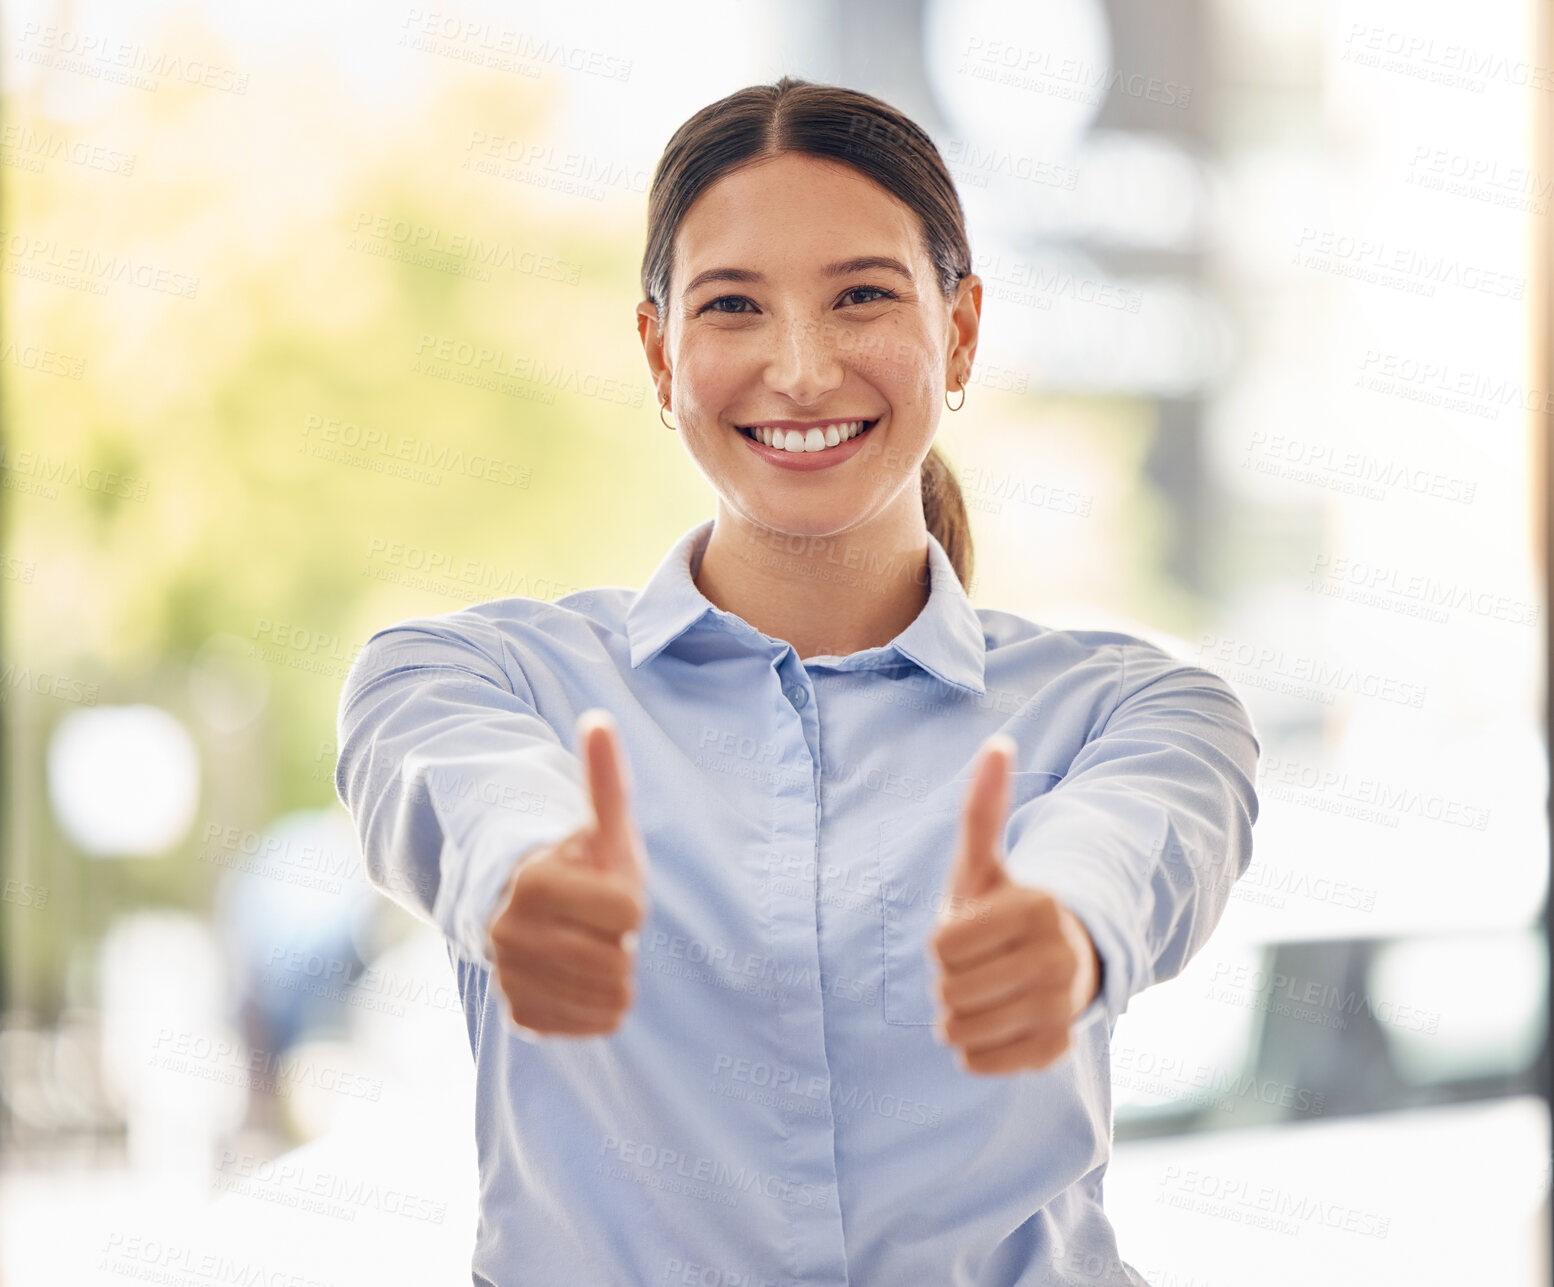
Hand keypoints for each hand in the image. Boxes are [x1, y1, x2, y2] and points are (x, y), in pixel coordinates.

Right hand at [486, 709, 647, 1037]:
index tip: (603, 888)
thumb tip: (599, 721)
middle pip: (620, 962)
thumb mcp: (601, 824)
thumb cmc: (580, 863)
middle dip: (620, 941)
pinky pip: (593, 1026)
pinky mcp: (520, 1015)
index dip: (630, 900)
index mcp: (534, 882)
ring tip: (587, 945)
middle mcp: (511, 934)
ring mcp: (511, 978)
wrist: (531, 910)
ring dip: (613, 974)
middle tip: (595, 922)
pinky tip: (579, 977)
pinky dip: (598, 1005)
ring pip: (612, 999)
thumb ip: (604, 779)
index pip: (630, 914)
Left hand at [928, 735, 1100, 1074]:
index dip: (943, 941)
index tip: (969, 929)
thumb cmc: (1002, 910)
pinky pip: (978, 1062)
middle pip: (949, 990)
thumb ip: (984, 809)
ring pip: (960, 1030)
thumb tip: (998, 745)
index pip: (941, 947)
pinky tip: (994, 1023)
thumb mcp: (984, 862)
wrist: (1051, 966)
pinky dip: (973, 1049)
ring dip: (956, 1015)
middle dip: (948, 979)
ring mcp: (1062, 1011)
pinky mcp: (1055, 1053)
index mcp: (1039, 908)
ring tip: (983, 992)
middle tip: (976, 965)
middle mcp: (1060, 960)